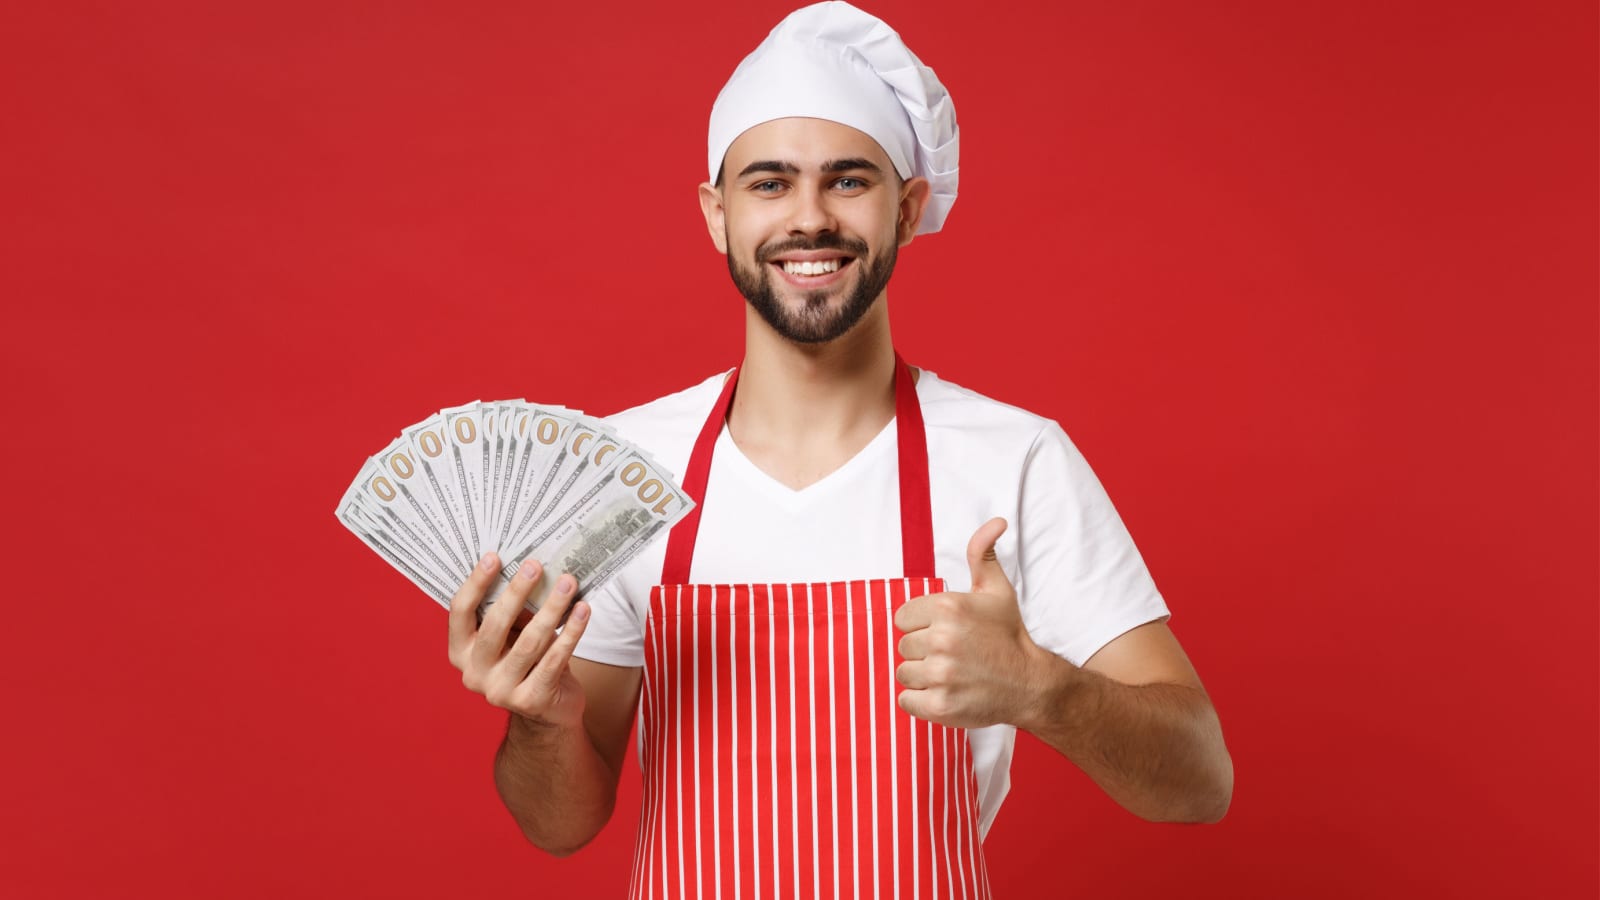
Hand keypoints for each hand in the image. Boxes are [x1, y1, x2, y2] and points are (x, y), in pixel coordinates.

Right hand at [448, 552, 590, 729]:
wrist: (549, 710)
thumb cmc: (528, 661)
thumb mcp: (512, 635)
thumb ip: (512, 611)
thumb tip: (530, 568)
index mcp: (460, 652)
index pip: (460, 612)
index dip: (475, 583)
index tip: (494, 557)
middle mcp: (474, 674)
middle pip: (494, 625)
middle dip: (517, 591)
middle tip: (536, 565)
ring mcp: (501, 691)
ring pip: (529, 641)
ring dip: (551, 608)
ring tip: (568, 583)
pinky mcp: (532, 700)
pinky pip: (554, 659)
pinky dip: (571, 632)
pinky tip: (583, 611)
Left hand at [892, 517, 1058, 728]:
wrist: (1031, 684)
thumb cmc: (1009, 636)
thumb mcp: (996, 590)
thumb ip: (982, 553)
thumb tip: (995, 522)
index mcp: (948, 608)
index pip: (903, 617)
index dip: (922, 625)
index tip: (945, 632)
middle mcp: (942, 640)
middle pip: (904, 645)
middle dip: (925, 650)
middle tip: (954, 654)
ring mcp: (941, 675)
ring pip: (904, 672)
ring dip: (923, 676)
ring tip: (951, 673)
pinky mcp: (940, 705)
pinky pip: (906, 700)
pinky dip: (921, 700)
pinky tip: (946, 692)